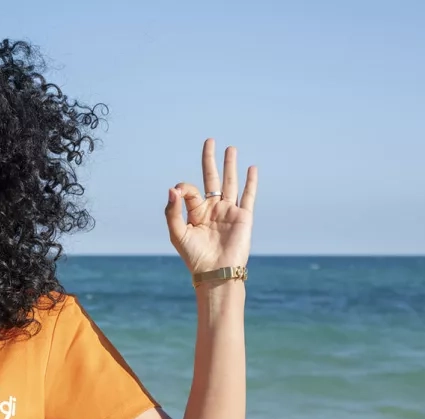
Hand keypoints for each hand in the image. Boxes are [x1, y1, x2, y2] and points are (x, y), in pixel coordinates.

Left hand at [164, 139, 257, 273]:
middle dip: (210, 160)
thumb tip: (172, 188)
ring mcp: (228, 212)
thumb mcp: (177, 233)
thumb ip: (172, 211)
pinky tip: (252, 168)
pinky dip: (250, 182)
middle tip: (210, 140)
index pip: (190, 190)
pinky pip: (248, 195)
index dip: (183, 188)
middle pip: (212, 178)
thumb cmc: (194, 256)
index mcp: (196, 212)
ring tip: (231, 148)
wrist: (216, 272)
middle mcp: (212, 209)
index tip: (179, 193)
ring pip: (230, 182)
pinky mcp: (243, 217)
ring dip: (230, 165)